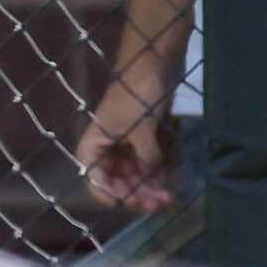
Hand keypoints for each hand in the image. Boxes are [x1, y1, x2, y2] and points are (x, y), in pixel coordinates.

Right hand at [78, 58, 179, 213]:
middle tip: (159, 204)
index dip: (111, 194)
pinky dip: (158, 174)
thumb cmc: (137, 94)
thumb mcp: (141, 130)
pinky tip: (171, 184)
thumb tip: (153, 180)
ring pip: (135, 174)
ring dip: (150, 187)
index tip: (132, 202)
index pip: (95, 178)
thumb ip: (146, 159)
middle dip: (137, 194)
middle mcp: (108, 146)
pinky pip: (149, 162)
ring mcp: (127, 141)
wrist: (154, 62)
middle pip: (117, 179)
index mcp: (95, 142)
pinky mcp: (145, 136)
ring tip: (169, 198)